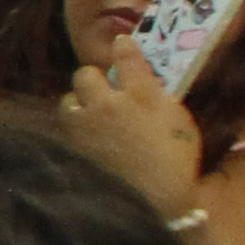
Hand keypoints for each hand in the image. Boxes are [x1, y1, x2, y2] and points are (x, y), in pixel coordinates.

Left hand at [56, 53, 206, 219]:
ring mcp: (85, 123)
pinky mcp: (71, 143)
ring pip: (68, 99)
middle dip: (93, 80)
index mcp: (141, 95)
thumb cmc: (174, 163)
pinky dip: (73, 126)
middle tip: (103, 91)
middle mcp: (109, 102)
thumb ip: (161, 98)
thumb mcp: (180, 124)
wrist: (149, 200)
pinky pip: (64, 125)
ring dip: (78, 103)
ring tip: (90, 115)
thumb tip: (147, 85)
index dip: (123, 48)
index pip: (127, 58)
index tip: (121, 44)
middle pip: (85, 74)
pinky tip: (84, 135)